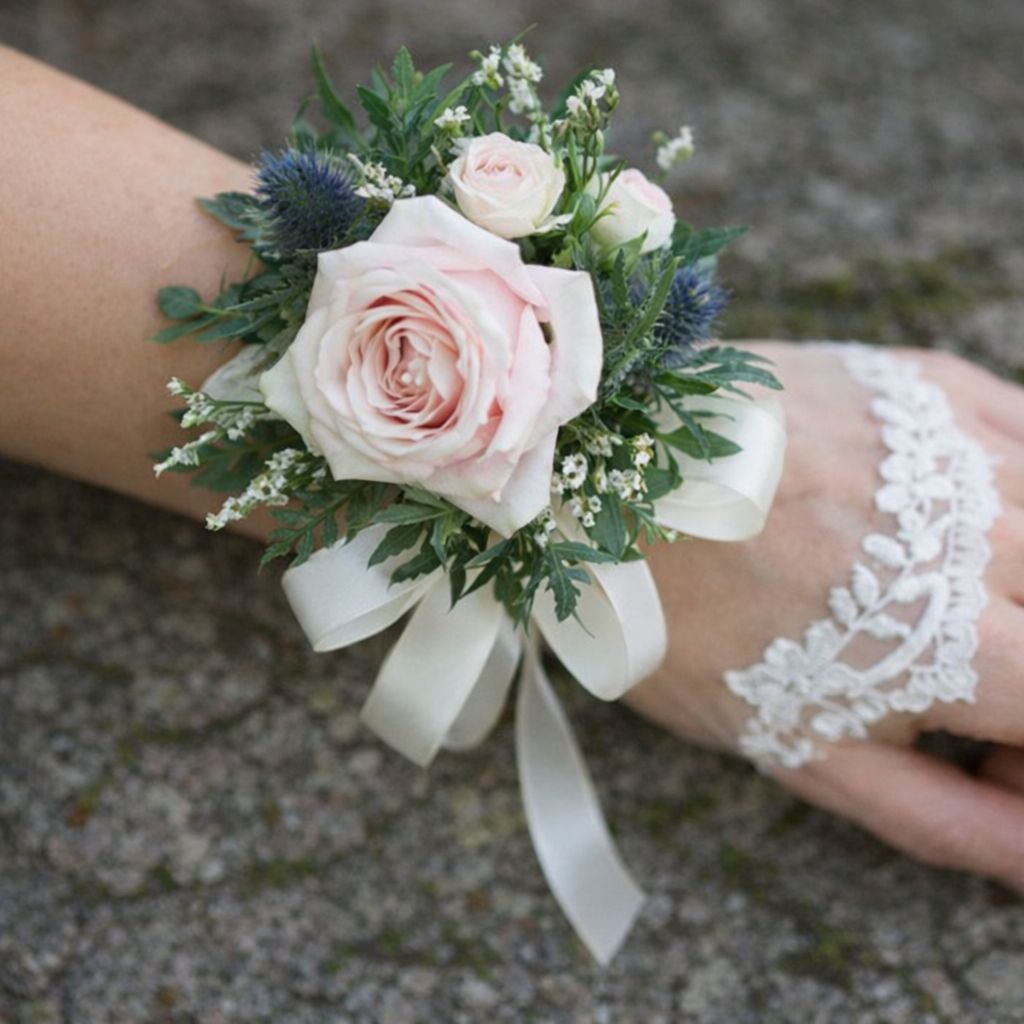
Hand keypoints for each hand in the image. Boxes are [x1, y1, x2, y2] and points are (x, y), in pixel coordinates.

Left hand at [628, 342, 1023, 891]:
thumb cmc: (683, 619)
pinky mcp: (935, 386)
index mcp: (953, 644)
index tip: (983, 755)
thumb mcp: (792, 743)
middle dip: (1020, 671)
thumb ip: (937, 815)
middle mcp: (985, 534)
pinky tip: (947, 526)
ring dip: (1016, 591)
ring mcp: (966, 447)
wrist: (604, 477)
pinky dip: (1013, 506)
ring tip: (932, 601)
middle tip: (948, 683)